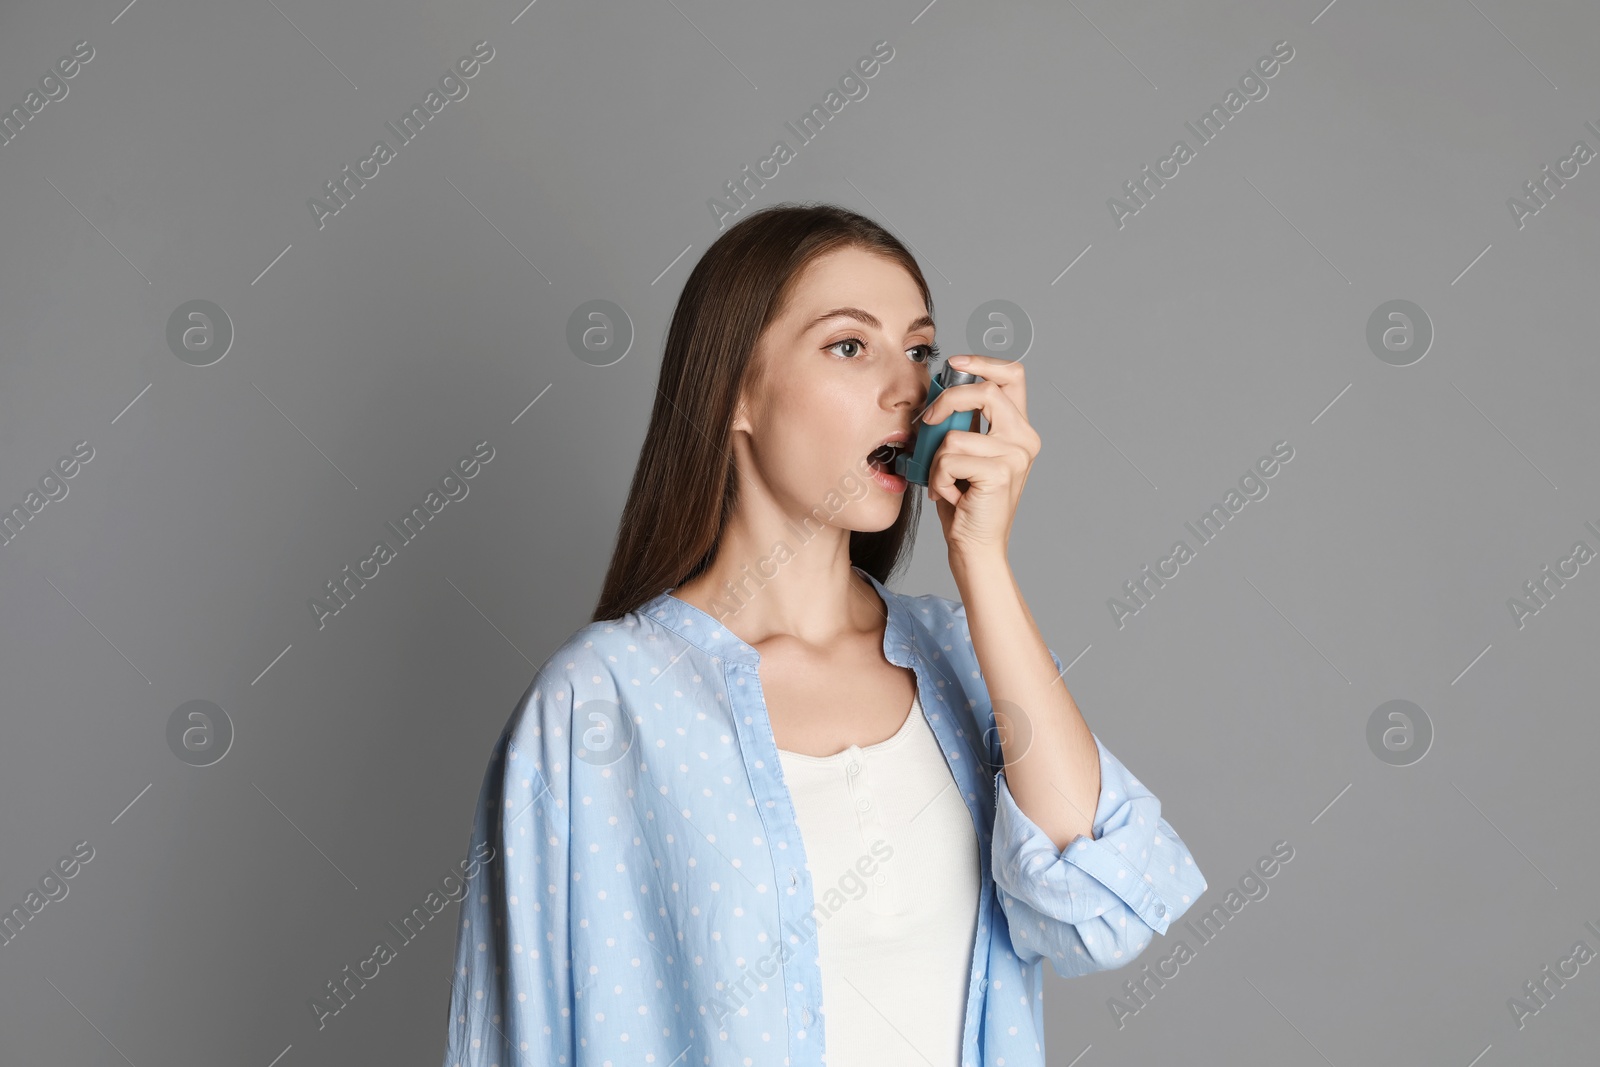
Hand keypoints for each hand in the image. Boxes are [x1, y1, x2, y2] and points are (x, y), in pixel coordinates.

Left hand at [919, 353, 1040, 559]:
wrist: (975, 546)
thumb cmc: (964, 501)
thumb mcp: (963, 453)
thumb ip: (961, 422)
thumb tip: (937, 391)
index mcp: (1019, 428)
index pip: (1012, 375)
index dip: (982, 362)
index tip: (954, 363)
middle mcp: (1025, 438)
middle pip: (985, 390)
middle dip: (947, 400)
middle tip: (927, 421)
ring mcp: (1016, 455)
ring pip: (955, 435)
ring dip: (936, 460)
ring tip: (943, 481)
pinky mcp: (1001, 472)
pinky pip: (949, 459)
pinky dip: (937, 478)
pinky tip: (949, 495)